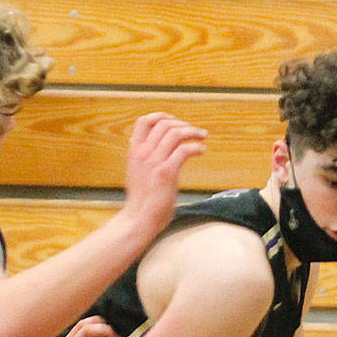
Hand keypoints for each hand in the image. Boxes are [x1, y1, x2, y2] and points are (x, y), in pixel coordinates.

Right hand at [119, 112, 206, 237]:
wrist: (139, 219)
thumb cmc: (142, 200)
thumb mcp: (137, 173)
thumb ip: (145, 158)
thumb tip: (161, 148)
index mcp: (134, 151)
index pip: (144, 121)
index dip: (161, 116)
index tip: (174, 120)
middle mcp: (143, 153)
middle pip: (164, 124)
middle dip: (183, 124)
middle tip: (196, 131)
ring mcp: (154, 162)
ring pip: (175, 133)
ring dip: (193, 132)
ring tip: (202, 137)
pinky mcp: (166, 173)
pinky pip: (184, 150)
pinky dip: (196, 147)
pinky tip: (202, 151)